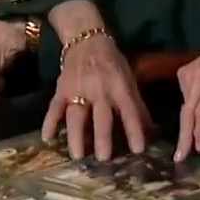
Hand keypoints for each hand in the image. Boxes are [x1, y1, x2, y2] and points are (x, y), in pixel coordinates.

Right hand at [42, 34, 151, 160]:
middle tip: (104, 159)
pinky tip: (47, 138)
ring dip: (76, 136)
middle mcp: (99, 90)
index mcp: (119, 87)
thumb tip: (153, 131)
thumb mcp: (130, 80)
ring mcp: (78, 90)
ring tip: (77, 156)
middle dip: (102, 138)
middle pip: (101, 117)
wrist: (87, 40)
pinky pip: (54, 107)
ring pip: (76, 115)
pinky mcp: (61, 89)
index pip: (129, 111)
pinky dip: (49, 122)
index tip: (138, 149)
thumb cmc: (113, 63)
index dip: (134, 130)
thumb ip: (138, 106)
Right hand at [174, 28, 199, 160]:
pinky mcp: (181, 73)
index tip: (199, 149)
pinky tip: (196, 109)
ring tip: (189, 141)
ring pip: (185, 106)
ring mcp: (186, 74)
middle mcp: (198, 77)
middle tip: (179, 157)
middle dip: (184, 136)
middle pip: (188, 112)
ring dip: (188, 124)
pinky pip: (184, 97)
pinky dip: (189, 109)